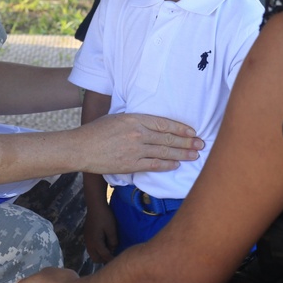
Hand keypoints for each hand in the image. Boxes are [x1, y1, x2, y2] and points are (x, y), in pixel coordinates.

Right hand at [78, 113, 202, 174]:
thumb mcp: (117, 118)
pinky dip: (167, 165)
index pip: (164, 123)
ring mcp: (135, 150)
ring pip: (164, 152)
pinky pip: (153, 165)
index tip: (192, 131)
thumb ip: (135, 121)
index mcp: (135, 119)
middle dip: (187, 142)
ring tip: (195, 155)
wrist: (80, 148)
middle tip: (201, 144)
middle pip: (168, 138)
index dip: (180, 128)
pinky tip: (176, 164)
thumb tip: (151, 126)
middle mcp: (137, 133)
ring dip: (182, 154)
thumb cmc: (96, 131)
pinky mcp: (130, 164)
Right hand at [84, 199, 117, 263]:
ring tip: (109, 252)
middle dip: (104, 260)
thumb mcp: (112, 229)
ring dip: (100, 255)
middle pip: (96, 258)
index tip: (118, 261)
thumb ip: (113, 241)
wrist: (95, 205)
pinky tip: (104, 245)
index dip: (111, 259)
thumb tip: (113, 249)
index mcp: (96, 242)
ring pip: (92, 254)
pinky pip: (91, 248)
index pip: (104, 256)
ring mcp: (87, 239)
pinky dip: (97, 250)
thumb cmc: (105, 216)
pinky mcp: (87, 235)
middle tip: (113, 257)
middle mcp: (89, 243)